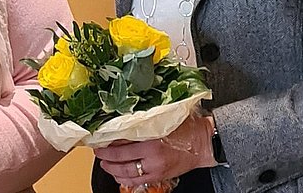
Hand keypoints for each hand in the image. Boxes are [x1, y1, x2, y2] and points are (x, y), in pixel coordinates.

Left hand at [91, 115, 215, 187]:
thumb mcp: (163, 121)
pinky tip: (118, 175)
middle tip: (98, 151)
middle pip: (120, 159)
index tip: (99, 139)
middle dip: (105, 156)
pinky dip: (124, 179)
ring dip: (112, 169)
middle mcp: (152, 157)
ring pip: (126, 173)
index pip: (122, 143)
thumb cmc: (186, 129)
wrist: (203, 143)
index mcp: (152, 140)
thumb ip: (143, 124)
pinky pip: (136, 181)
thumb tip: (123, 124)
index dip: (107, 143)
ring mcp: (155, 169)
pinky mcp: (159, 176)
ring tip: (105, 163)